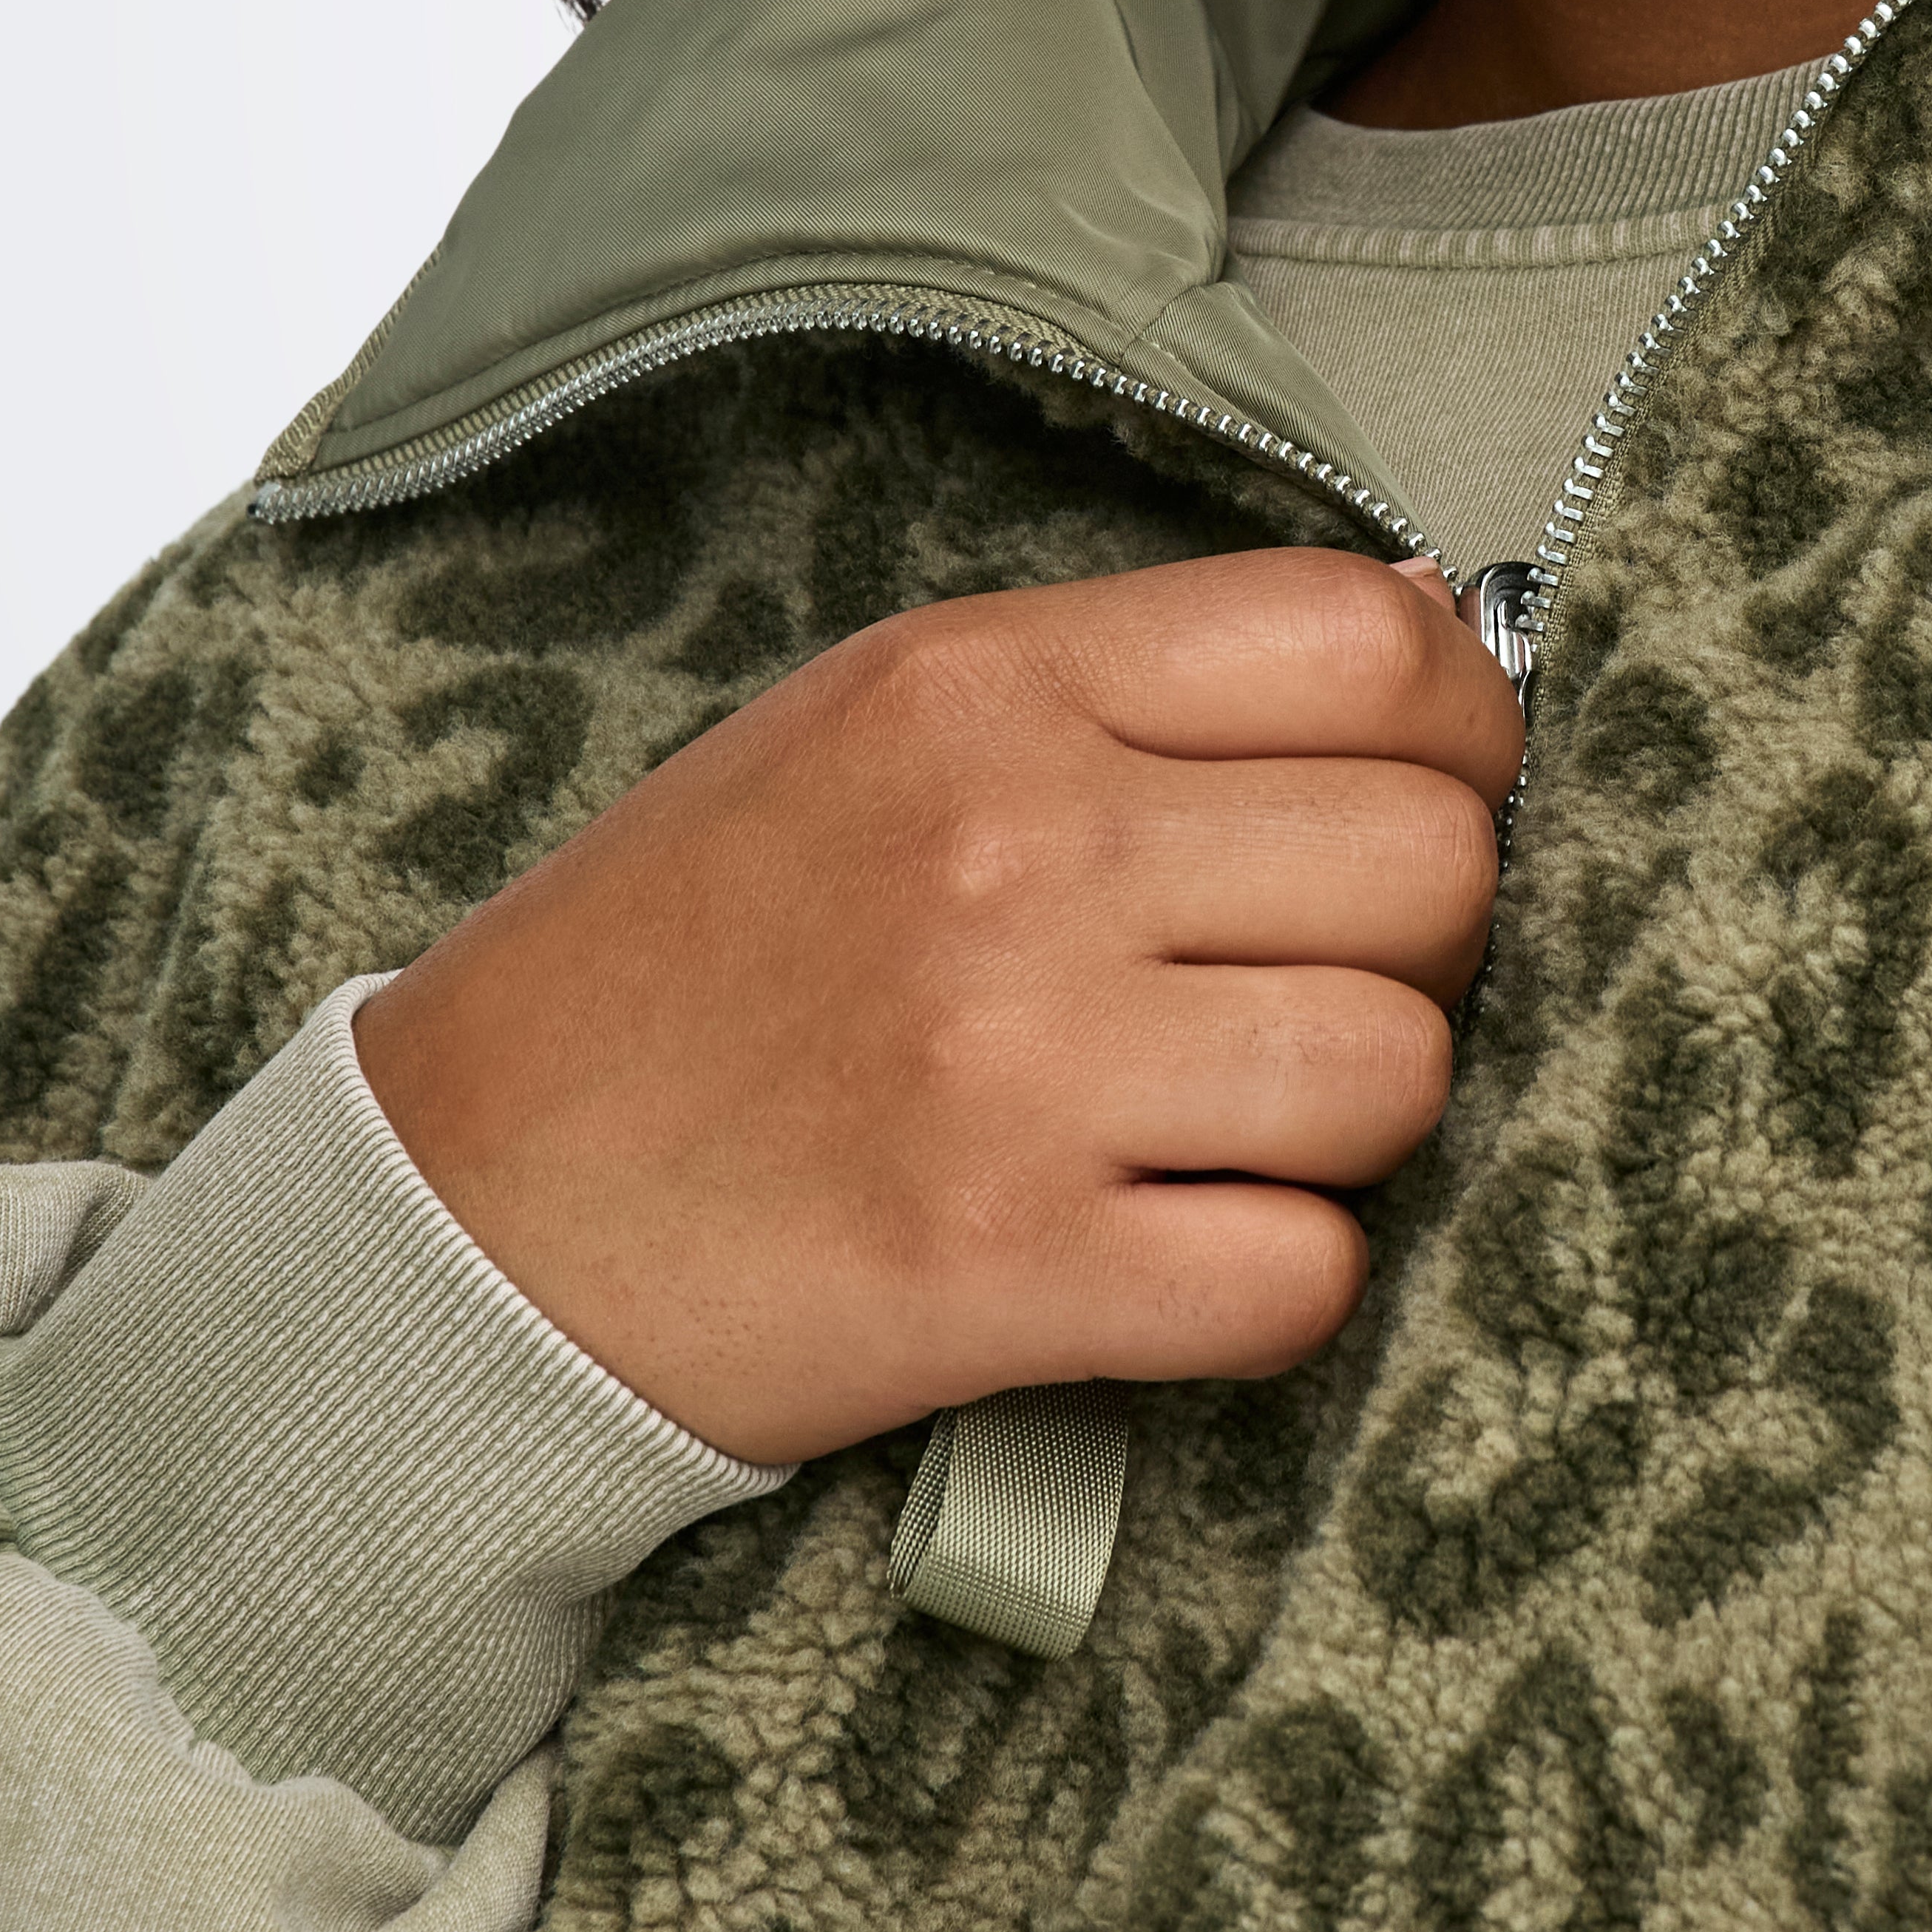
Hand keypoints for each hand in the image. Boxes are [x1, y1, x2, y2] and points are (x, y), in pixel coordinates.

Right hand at [352, 549, 1521, 1464]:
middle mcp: (1020, 845)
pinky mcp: (1005, 1267)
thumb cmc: (692, 955)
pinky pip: (1304, 1276)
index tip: (1432, 795)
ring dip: (1360, 1120)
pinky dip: (1281, 1284)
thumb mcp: (876, 725)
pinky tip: (1179, 1250)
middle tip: (1322, 982)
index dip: (1466, 732)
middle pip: (1432, 861)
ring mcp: (1017, 1061)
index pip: (1374, 647)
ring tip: (1241, 1124)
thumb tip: (1423, 656)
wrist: (465, 1207)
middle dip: (1427, 939)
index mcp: (988, 683)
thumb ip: (1127, 685)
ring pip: (1400, 1069)